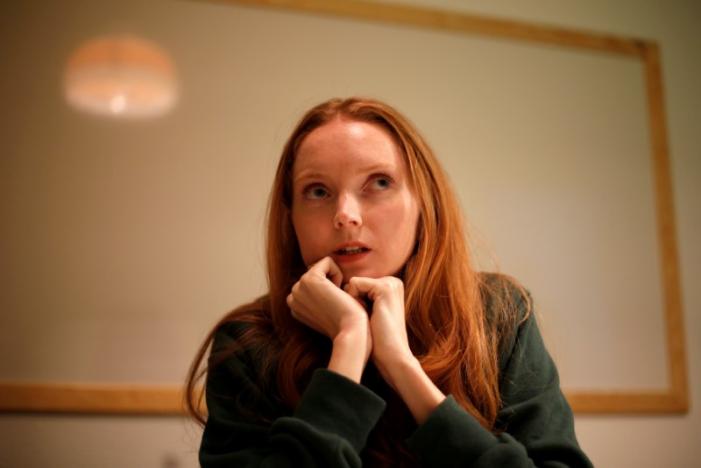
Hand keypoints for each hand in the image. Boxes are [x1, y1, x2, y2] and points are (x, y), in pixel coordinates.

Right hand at [286, 257, 368, 339]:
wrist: (350, 331)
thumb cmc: (345, 323)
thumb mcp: (327, 310)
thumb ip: (319, 298)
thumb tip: (325, 282)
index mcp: (294, 306)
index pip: (312, 282)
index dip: (327, 289)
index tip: (332, 307)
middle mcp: (292, 297)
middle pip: (316, 272)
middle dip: (330, 283)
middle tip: (335, 303)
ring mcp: (298, 288)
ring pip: (321, 267)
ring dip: (334, 279)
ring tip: (337, 299)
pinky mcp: (309, 279)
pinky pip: (327, 262)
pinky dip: (338, 273)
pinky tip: (339, 292)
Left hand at [345, 275, 445, 422]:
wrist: (392, 356)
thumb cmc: (378, 341)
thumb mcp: (369, 314)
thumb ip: (362, 297)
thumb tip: (341, 287)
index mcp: (391, 286)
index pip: (357, 285)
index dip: (354, 302)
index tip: (367, 319)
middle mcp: (393, 282)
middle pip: (354, 283)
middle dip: (353, 300)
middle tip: (367, 320)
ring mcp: (390, 283)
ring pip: (353, 283)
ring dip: (353, 302)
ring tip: (367, 318)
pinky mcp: (385, 288)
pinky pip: (354, 284)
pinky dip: (353, 300)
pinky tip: (365, 315)